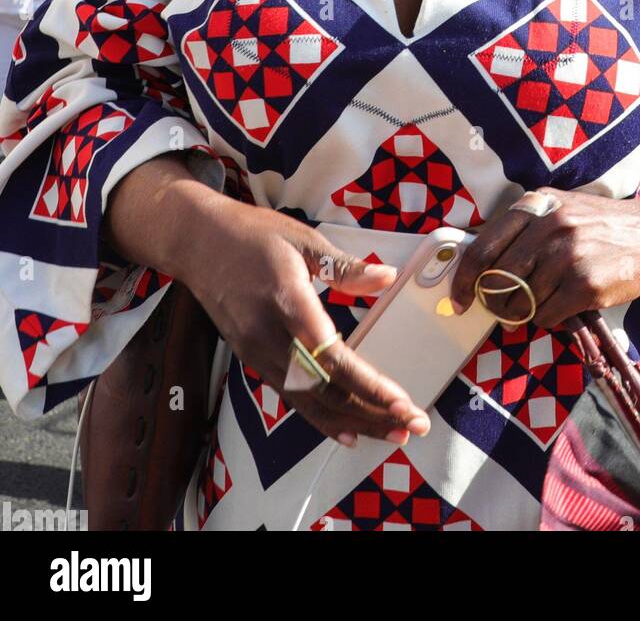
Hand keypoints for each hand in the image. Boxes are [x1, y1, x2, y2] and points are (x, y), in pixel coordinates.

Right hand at [183, 199, 430, 447]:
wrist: (197, 243)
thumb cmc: (253, 235)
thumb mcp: (303, 240)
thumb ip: (346, 267)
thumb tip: (387, 278)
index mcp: (286, 301)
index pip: (331, 355)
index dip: (367, 384)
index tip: (402, 401)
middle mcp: (269, 337)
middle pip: (324, 390)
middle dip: (372, 412)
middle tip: (414, 425)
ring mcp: (257, 353)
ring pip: (310, 401)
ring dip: (354, 421)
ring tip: (395, 432)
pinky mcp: (253, 359)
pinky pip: (292, 397)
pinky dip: (323, 419)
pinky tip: (350, 432)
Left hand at [449, 188, 639, 328]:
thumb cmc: (600, 224)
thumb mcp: (559, 209)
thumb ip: (523, 230)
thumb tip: (480, 268)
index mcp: (536, 205)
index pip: (483, 248)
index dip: (464, 279)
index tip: (459, 298)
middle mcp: (549, 227)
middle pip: (498, 281)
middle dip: (496, 302)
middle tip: (505, 308)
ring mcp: (568, 257)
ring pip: (521, 302)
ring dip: (526, 312)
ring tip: (543, 302)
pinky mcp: (586, 286)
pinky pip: (547, 316)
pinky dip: (549, 318)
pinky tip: (564, 306)